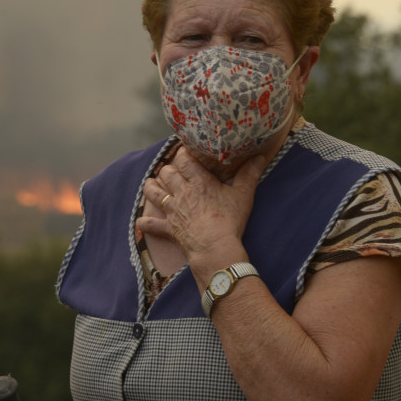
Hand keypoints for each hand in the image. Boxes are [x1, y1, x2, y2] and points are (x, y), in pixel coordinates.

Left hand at [136, 146, 267, 280]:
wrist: (215, 247)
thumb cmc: (230, 220)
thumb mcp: (243, 195)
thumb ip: (250, 174)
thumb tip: (260, 156)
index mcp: (199, 182)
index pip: (184, 160)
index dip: (182, 154)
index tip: (184, 152)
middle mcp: (182, 192)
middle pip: (167, 173)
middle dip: (167, 169)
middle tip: (170, 169)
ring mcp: (173, 211)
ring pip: (155, 193)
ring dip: (151, 187)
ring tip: (151, 184)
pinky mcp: (169, 228)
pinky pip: (152, 225)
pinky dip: (145, 223)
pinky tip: (141, 222)